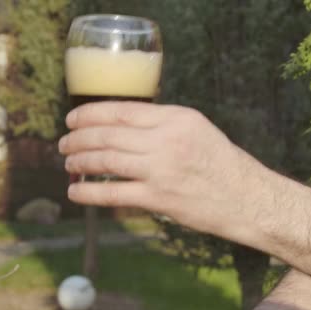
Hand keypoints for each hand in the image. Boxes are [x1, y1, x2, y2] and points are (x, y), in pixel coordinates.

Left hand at [59, 102, 270, 239]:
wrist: (247, 199)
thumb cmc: (221, 163)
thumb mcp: (195, 129)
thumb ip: (161, 124)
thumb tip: (119, 126)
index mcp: (176, 118)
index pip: (121, 110)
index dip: (90, 114)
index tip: (72, 119)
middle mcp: (166, 140)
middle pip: (108, 135)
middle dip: (78, 139)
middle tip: (63, 144)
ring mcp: (161, 170)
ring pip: (106, 162)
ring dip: (80, 162)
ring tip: (68, 164)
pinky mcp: (158, 199)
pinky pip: (113, 194)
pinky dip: (89, 193)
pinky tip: (74, 192)